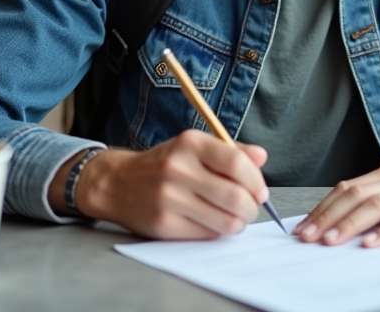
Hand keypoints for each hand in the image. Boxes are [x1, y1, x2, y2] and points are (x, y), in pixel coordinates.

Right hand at [72, 130, 268, 239]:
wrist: (118, 183)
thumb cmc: (164, 164)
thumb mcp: (194, 147)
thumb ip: (231, 151)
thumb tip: (261, 157)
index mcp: (189, 144)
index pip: (237, 163)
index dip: (256, 181)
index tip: (260, 190)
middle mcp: (178, 169)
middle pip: (235, 197)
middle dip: (252, 208)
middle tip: (251, 208)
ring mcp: (169, 198)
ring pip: (225, 221)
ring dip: (238, 223)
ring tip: (235, 218)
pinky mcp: (164, 224)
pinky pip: (207, 235)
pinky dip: (217, 232)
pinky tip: (212, 223)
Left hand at [293, 157, 379, 247]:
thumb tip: (344, 220)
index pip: (348, 188)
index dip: (323, 208)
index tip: (303, 227)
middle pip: (356, 196)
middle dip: (327, 217)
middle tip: (307, 238)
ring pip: (377, 205)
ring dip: (350, 224)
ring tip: (331, 242)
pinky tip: (373, 243)